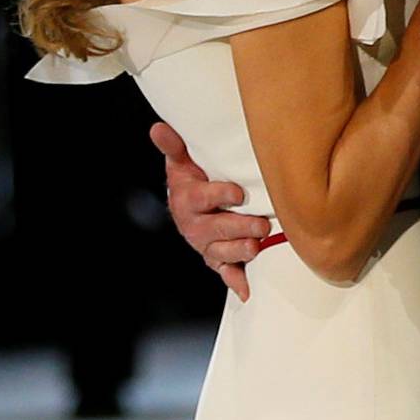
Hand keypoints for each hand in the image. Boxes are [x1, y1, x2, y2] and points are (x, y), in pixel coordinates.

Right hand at [151, 120, 268, 301]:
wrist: (189, 207)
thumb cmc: (192, 181)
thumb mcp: (183, 163)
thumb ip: (175, 147)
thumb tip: (158, 128)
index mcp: (187, 201)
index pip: (203, 199)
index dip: (220, 196)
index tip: (237, 193)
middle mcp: (195, 227)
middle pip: (216, 230)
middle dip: (238, 228)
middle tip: (261, 225)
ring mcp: (207, 246)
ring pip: (223, 253)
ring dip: (240, 252)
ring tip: (256, 246)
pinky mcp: (219, 261)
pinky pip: (227, 273)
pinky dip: (236, 283)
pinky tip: (246, 290)